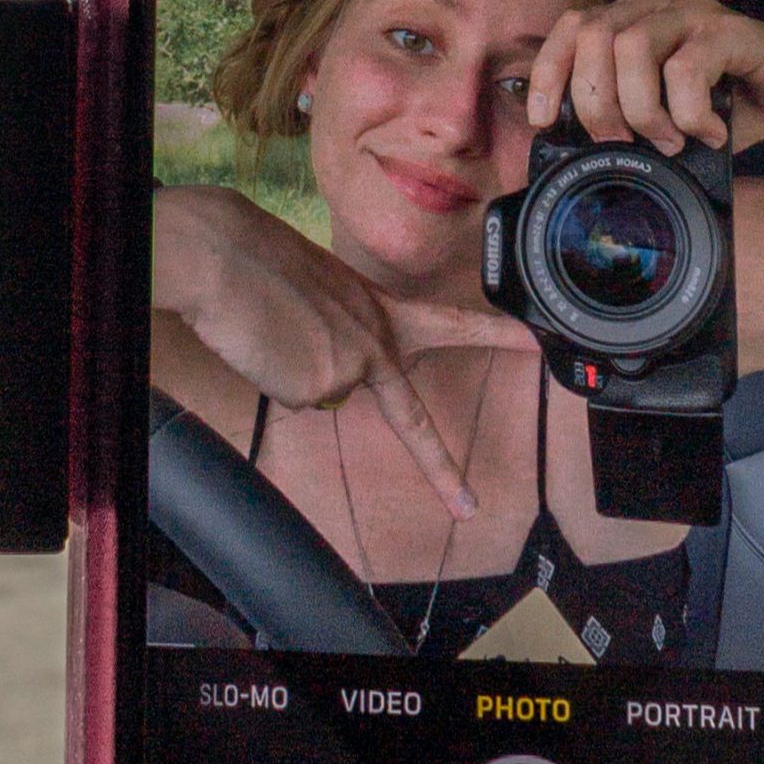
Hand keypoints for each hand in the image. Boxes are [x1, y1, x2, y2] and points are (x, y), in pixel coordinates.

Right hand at [153, 188, 531, 518]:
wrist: (224, 256)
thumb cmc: (262, 265)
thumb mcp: (325, 295)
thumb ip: (346, 337)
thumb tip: (336, 388)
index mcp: (384, 310)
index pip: (453, 326)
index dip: (499, 337)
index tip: (538, 346)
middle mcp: (379, 343)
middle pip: (409, 420)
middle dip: (441, 470)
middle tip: (469, 507)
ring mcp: (354, 368)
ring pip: (321, 394)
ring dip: (294, 370)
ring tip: (276, 328)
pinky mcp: (321, 385)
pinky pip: (295, 396)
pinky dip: (275, 376)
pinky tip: (266, 343)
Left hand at [525, 0, 763, 154]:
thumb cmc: (734, 104)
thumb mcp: (667, 115)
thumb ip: (626, 119)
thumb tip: (578, 153)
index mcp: (636, 16)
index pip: (572, 27)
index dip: (548, 72)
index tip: (544, 119)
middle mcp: (660, 3)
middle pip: (594, 38)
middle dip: (597, 103)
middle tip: (623, 142)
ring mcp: (696, 11)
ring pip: (632, 48)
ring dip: (641, 109)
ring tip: (668, 138)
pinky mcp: (732, 29)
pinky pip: (687, 66)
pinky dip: (688, 111)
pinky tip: (707, 130)